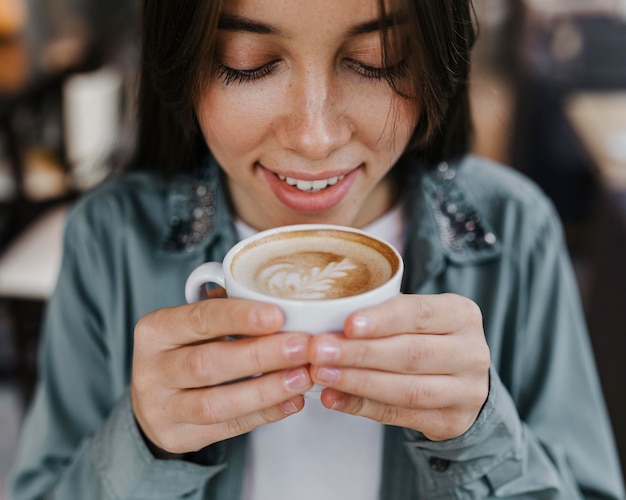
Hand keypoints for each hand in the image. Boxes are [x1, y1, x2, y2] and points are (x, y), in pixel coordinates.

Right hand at [131, 290, 312, 454]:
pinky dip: (264, 414)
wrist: (155, 398)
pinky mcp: (177, 437)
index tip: (277, 315)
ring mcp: (159, 409)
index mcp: (155, 330)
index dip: (239, 317)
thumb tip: (284, 305)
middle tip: (302, 346)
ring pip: (216, 404)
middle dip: (261, 354)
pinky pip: (226, 428)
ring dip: (266, 390)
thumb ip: (229, 311)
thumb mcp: (195, 324)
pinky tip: (291, 401)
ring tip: (302, 377)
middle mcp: (150, 370)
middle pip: (208, 363)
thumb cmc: (187, 349)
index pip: (199, 319)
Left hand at [309, 293, 489, 440]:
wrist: (461, 381)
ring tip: (321, 374)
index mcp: (462, 314)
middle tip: (319, 351)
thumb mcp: (414, 316)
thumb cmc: (425, 336)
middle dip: (359, 353)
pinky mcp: (451, 422)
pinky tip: (333, 397)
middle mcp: (471, 352)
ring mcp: (466, 391)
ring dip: (357, 382)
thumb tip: (324, 323)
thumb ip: (381, 315)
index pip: (420, 313)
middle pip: (411, 354)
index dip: (383, 319)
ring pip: (407, 389)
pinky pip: (400, 415)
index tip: (347, 325)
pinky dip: (362, 407)